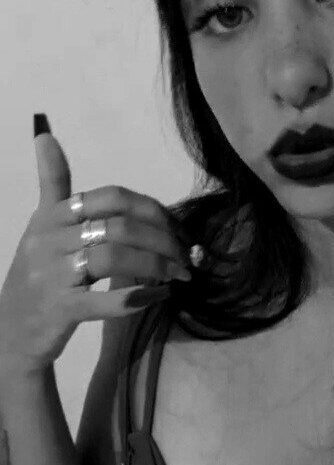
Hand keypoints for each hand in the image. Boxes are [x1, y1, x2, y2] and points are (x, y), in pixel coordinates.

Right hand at [0, 122, 191, 375]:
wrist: (11, 331)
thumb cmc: (37, 274)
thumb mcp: (42, 226)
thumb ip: (52, 183)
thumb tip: (46, 134)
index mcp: (51, 216)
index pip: (109, 198)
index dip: (150, 209)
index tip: (174, 226)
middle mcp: (49, 240)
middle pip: (119, 227)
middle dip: (162, 240)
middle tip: (184, 255)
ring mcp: (53, 276)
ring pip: (115, 258)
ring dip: (157, 266)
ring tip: (178, 275)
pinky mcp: (61, 310)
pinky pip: (107, 300)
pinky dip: (140, 297)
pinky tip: (159, 295)